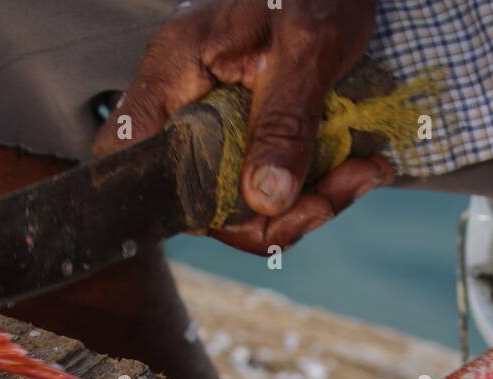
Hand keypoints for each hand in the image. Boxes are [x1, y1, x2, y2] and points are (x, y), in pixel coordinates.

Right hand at [93, 0, 392, 252]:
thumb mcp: (307, 48)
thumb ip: (283, 123)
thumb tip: (263, 200)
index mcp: (177, 71)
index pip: (126, 150)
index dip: (168, 200)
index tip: (244, 214)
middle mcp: (190, 104)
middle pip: (200, 199)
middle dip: (269, 217)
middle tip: (328, 201)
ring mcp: (224, 123)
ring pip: (247, 203)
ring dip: (309, 206)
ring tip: (364, 174)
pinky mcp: (259, 134)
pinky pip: (279, 187)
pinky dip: (323, 187)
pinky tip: (365, 167)